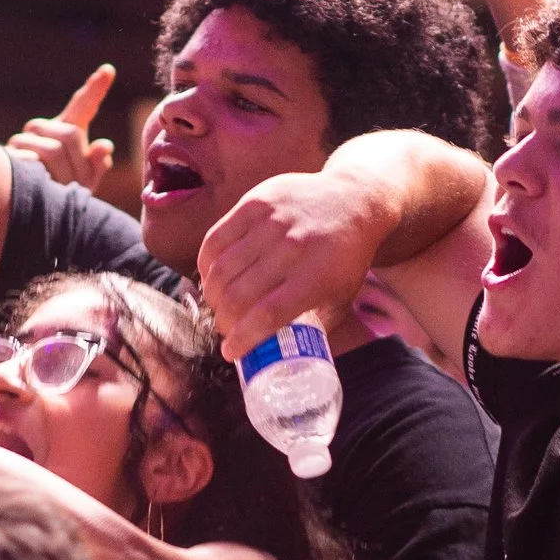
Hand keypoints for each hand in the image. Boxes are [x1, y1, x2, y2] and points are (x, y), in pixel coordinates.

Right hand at [7, 65, 117, 190]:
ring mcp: (22, 140)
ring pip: (53, 150)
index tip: (109, 71)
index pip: (82, 107)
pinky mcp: (7, 155)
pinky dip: (40, 176)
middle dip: (80, 166)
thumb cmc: (62, 193)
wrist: (29, 212)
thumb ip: (97, 162)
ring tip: (61, 193)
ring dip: (64, 177)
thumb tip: (104, 146)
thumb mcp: (86, 180)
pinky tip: (39, 184)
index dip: (95, 90)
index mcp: (66, 131)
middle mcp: (42, 129)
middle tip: (79, 189)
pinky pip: (31, 161)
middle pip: (71, 135)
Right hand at [198, 170, 387, 360]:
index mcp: (315, 278)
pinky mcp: (255, 203)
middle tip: (225, 329)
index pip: (266, 315)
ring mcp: (271, 223)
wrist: (354, 201)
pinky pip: (216, 239)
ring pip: (222, 269)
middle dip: (223, 321)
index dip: (242, 338)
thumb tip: (283, 358)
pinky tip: (211, 275)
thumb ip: (314, 327)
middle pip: (238, 295)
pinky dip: (206, 263)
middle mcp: (292, 249)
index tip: (231, 352)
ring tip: (217, 305)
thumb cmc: (346, 259)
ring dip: (212, 295)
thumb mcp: (341, 298)